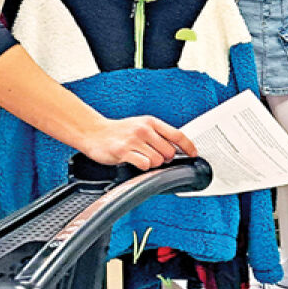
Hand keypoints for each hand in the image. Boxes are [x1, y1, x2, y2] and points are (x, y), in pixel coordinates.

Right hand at [79, 116, 196, 170]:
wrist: (93, 132)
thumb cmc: (118, 131)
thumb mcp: (140, 126)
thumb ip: (157, 134)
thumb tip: (176, 147)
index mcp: (150, 122)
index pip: (177, 134)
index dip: (188, 146)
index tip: (194, 154)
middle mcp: (143, 129)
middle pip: (169, 152)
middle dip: (164, 158)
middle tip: (152, 156)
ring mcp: (133, 140)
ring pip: (157, 160)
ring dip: (151, 163)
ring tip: (140, 157)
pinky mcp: (123, 151)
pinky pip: (144, 165)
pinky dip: (142, 167)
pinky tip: (134, 161)